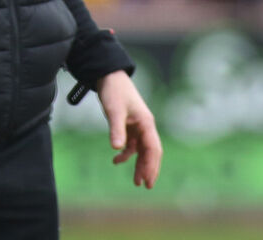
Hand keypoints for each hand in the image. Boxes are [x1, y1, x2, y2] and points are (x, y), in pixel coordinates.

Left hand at [97, 70, 162, 188]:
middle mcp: (145, 126)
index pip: (153, 148)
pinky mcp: (129, 125)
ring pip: (142, 150)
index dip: (152, 165)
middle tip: (145, 185)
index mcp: (146, 123)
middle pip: (151, 151)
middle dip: (149, 168)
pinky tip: (116, 160)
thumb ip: (116, 130)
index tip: (148, 180)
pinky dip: (126, 153)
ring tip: (136, 181)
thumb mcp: (114, 111)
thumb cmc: (114, 91)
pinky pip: (131, 144)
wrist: (109, 76)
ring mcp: (138, 126)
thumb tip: (117, 149)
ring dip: (139, 164)